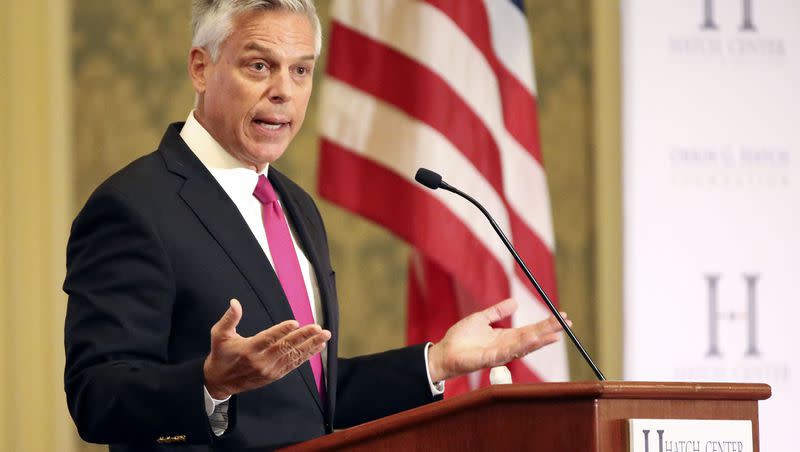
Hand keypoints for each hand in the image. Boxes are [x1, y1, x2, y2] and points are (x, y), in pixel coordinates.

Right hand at [203, 299, 330, 398]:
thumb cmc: (220, 355)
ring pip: (293, 356)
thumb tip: (235, 302)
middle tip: (318, 328)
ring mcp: (269, 370)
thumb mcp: (219, 335)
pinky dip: (307, 356)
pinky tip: (318, 347)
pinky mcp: (275, 375)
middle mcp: (260, 361)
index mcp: (247, 349)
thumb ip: (229, 318)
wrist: (219, 382)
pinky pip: (293, 364)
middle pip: (285, 347)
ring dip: (310, 346)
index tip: (295, 323)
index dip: (281, 331)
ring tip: (324, 336)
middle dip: (303, 337)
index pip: (267, 339)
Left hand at [427, 298, 569, 381]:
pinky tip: (530, 340)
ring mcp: (498, 354)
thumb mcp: (481, 319)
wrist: (444, 351)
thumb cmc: (461, 338)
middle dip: (549, 331)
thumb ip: (497, 312)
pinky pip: (505, 352)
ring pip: (522, 347)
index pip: (530, 330)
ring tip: (552, 333)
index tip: (561, 317)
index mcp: (505, 337)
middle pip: (532, 338)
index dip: (546, 325)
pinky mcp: (487, 359)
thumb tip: (515, 302)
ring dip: (537, 340)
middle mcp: (506, 346)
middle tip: (566, 324)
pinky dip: (519, 347)